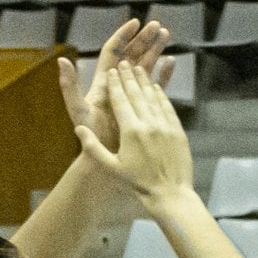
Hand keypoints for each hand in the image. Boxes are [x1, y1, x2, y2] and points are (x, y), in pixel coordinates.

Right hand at [72, 61, 192, 199]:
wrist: (170, 194)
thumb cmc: (137, 183)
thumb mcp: (111, 166)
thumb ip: (92, 147)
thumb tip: (78, 129)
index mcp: (131, 131)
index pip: (121, 100)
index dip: (115, 84)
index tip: (112, 72)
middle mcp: (149, 124)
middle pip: (137, 94)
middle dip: (129, 77)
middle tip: (124, 63)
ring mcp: (166, 127)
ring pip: (153, 98)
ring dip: (145, 82)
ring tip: (138, 69)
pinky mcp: (178, 131)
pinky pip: (168, 108)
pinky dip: (161, 95)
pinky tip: (156, 87)